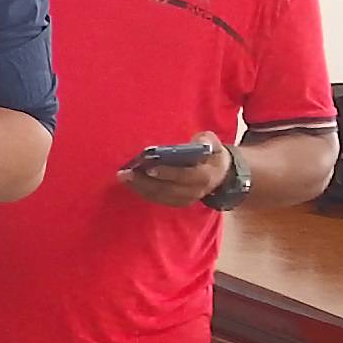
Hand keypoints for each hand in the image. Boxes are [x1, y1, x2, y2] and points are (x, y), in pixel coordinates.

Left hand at [118, 131, 232, 207]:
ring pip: (161, 196)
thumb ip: (207, 141)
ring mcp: (186, 199)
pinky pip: (158, 199)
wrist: (219, 173)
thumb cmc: (210, 154)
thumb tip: (201, 143)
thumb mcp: (213, 144)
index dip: (168, 173)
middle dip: (145, 182)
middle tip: (126, 173)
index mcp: (205, 176)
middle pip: (168, 189)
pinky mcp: (177, 201)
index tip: (149, 168)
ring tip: (123, 177)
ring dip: (140, 188)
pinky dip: (143, 192)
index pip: (185, 176)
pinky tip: (130, 182)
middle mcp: (195, 191)